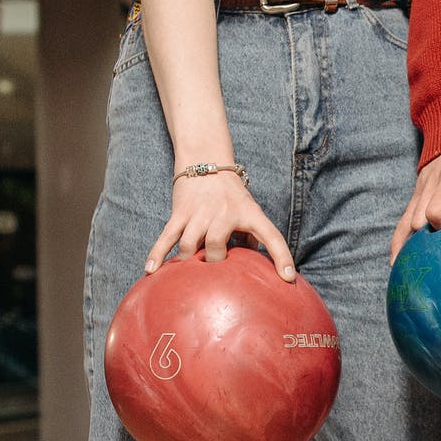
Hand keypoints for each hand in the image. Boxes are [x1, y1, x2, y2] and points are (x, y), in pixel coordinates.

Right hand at [145, 170, 296, 280]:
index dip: (282, 257)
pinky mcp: (180, 213)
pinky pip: (167, 236)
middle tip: (213, 273)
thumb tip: (253, 269)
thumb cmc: (233, 195)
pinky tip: (151, 271)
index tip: (289, 278)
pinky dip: (158, 254)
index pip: (272, 236)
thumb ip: (252, 238)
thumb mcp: (249, 211)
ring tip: (188, 273)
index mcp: (249, 214)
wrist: (206, 161)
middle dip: (214, 262)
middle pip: (216, 245)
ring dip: (188, 261)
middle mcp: (224, 213)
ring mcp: (199, 213)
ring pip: (190, 244)